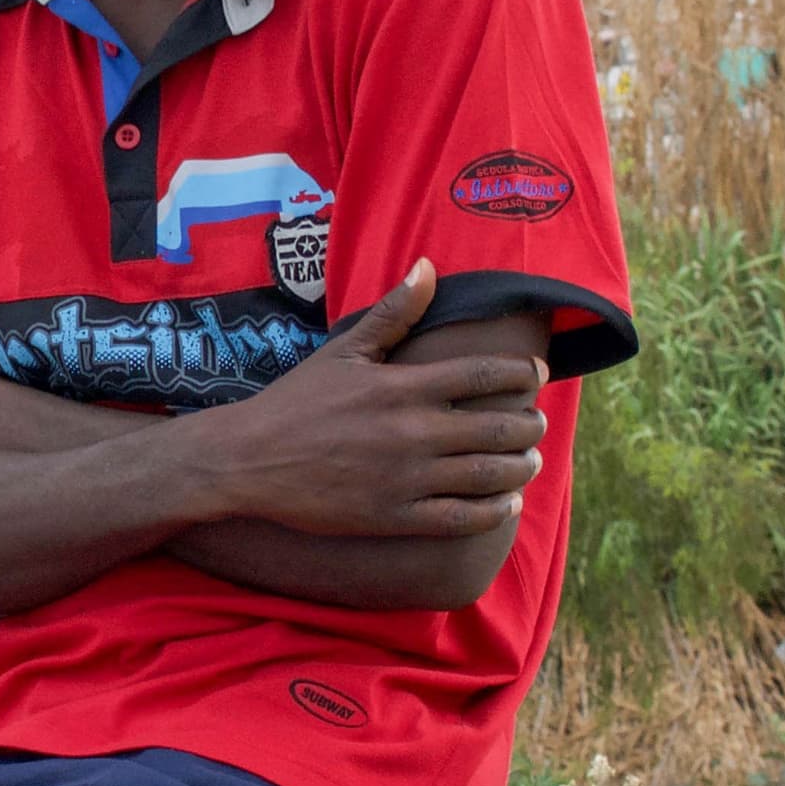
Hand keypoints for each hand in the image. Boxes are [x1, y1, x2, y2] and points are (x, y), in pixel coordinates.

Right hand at [189, 259, 546, 538]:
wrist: (248, 460)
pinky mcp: (394, 517)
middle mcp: (412, 432)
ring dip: (520, 467)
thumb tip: (427, 267)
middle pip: (499, 428)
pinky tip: (505, 503)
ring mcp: (406, 478)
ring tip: (528, 461)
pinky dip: (493, 511)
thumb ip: (392, 312)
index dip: (521, 373)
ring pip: (489, 475)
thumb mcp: (344, 350)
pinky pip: (461, 518)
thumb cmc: (295, 402)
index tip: (536, 373)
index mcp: (403, 386)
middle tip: (536, 423)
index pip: (484, 374)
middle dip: (529, 426)